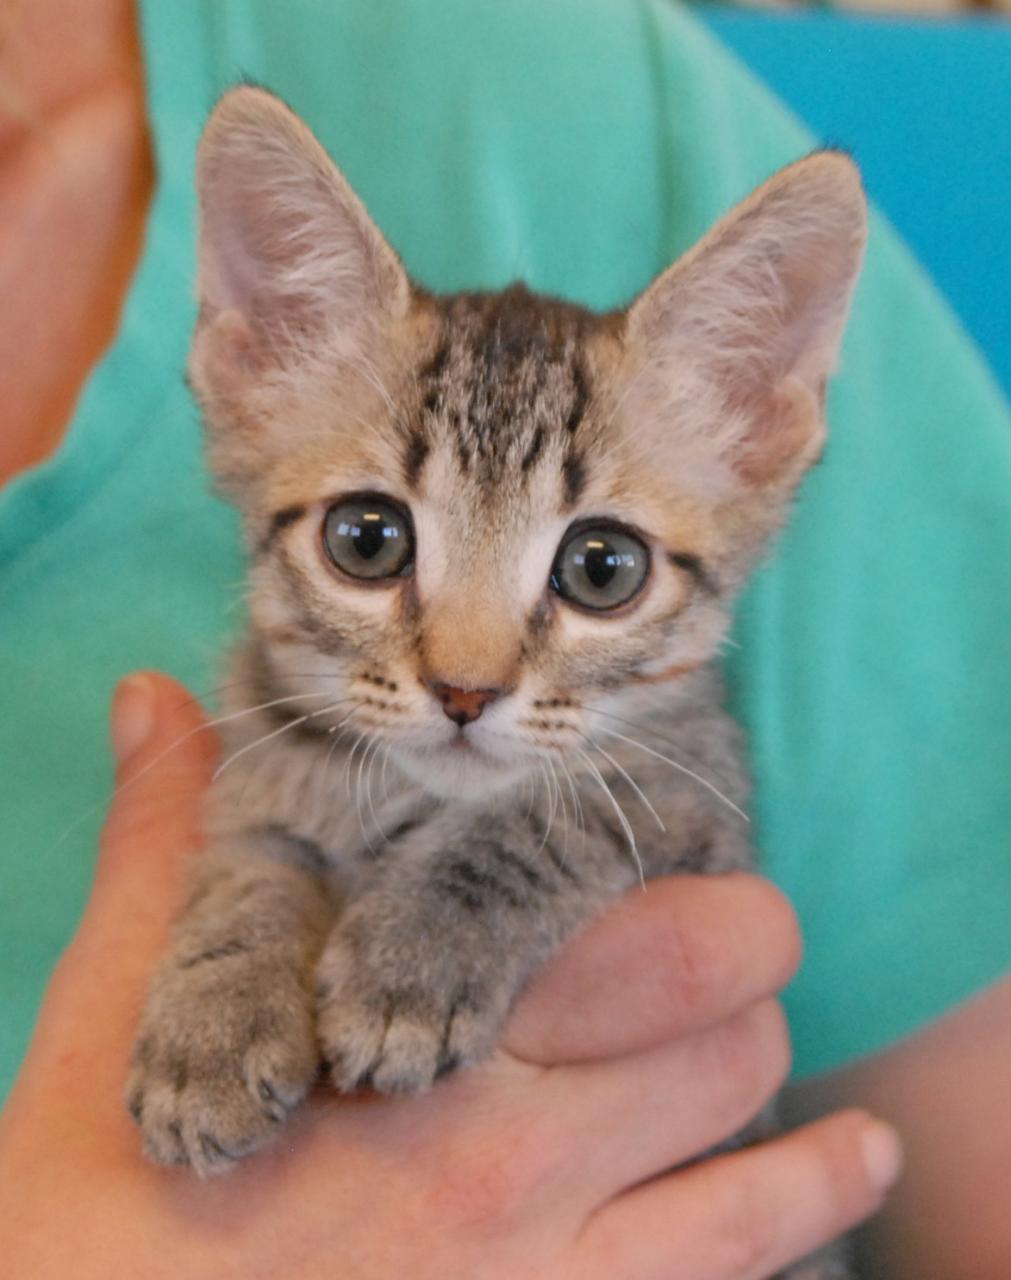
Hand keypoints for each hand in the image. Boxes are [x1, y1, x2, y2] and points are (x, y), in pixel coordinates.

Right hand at [0, 672, 900, 1278]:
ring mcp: (549, 1251)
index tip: (630, 811)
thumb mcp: (117, 1016)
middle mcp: (500, 1135)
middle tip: (693, 927)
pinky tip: (847, 1160)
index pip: (570, 875)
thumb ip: (162, 842)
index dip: (624, 830)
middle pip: (704, 978)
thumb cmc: (93, 1223)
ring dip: (751, 1042)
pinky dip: (809, 1193)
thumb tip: (153, 697)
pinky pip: (742, 1254)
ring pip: (741, 1099)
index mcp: (392, 1023)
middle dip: (714, 934)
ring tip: (747, 1021)